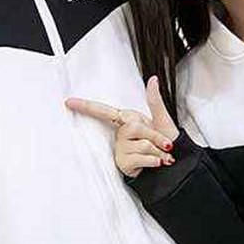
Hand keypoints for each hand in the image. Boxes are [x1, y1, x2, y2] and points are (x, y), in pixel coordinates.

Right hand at [65, 76, 179, 177]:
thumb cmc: (166, 139)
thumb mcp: (161, 118)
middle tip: (164, 143)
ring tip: (160, 154)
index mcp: (127, 119)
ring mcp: (120, 149)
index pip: (103, 111)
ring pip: (142, 144)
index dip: (85, 106)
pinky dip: (155, 160)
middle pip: (136, 128)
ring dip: (158, 150)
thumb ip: (155, 99)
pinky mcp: (123, 163)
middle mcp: (121, 133)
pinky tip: (157, 163)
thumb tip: (153, 79)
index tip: (68, 101)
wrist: (174, 163)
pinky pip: (142, 158)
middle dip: (156, 136)